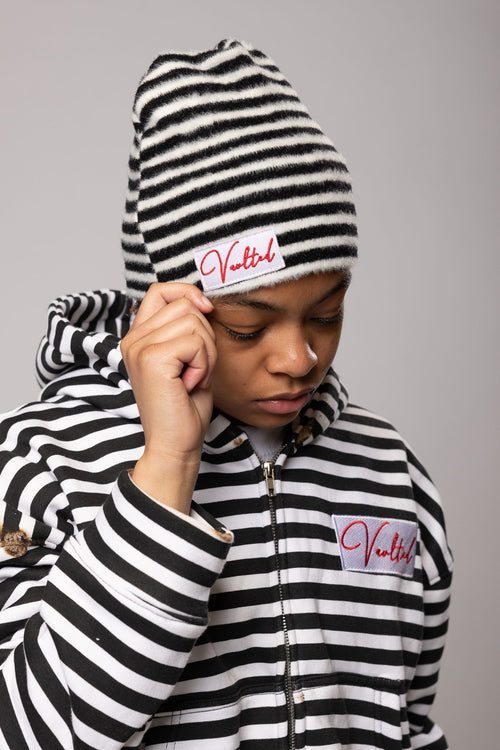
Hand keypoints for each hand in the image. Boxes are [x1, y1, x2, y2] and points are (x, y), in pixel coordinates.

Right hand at [120, 283, 215, 512]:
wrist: (176, 444)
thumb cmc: (185, 406)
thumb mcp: (188, 358)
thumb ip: (188, 328)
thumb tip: (203, 302)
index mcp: (138, 337)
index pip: (160, 290)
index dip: (188, 294)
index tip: (206, 312)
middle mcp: (133, 339)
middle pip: (185, 305)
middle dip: (205, 337)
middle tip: (196, 369)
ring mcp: (139, 348)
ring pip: (194, 321)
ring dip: (206, 353)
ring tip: (192, 378)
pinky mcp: (152, 359)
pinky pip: (195, 342)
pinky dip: (203, 364)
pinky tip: (190, 384)